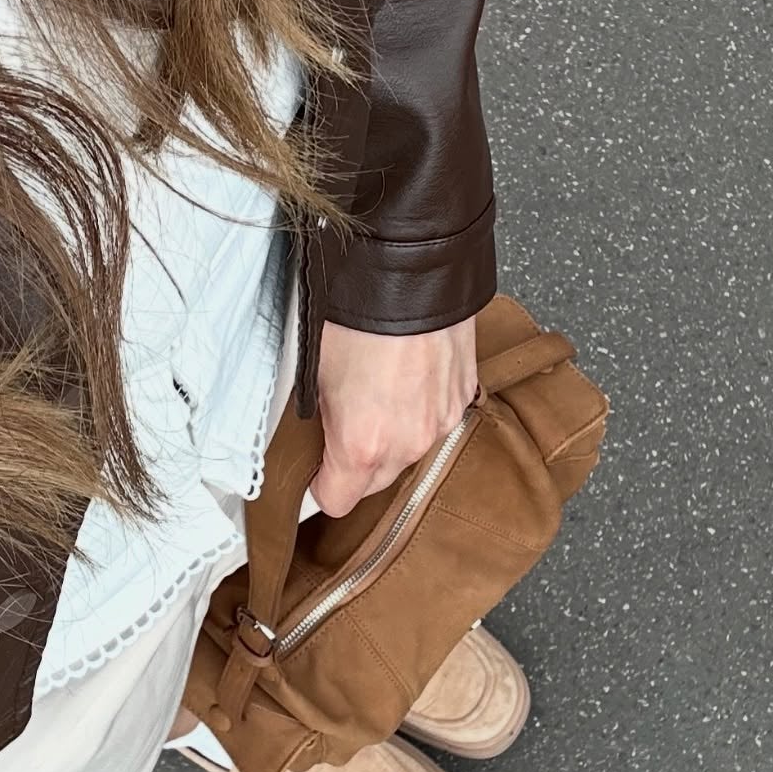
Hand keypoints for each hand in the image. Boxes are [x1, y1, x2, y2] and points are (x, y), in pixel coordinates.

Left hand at [312, 316, 477, 516]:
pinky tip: (405, 378)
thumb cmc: (356, 312)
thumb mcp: (313, 373)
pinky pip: (435, 422)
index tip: (312, 474)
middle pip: (376, 483)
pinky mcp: (462, 398)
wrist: (410, 270)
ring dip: (392, 437)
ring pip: (408, 452)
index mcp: (362, 445)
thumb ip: (316, 423)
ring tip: (377, 393)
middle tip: (340, 424)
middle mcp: (407, 443)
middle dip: (356, 464)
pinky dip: (419, 410)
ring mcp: (441, 422)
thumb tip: (310, 440)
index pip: (336, 501)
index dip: (319, 488)